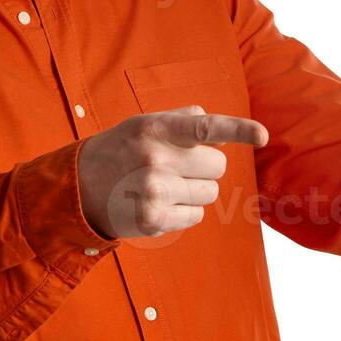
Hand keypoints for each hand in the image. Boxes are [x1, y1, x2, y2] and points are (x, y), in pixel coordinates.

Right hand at [77, 105, 268, 239]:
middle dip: (204, 168)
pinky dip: (184, 212)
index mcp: (155, 129)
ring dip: (195, 191)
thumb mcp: (144, 123)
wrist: (77, 188)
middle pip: (217, 166)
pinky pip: (196, 216)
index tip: (263, 135)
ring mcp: (154, 192)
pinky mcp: (153, 220)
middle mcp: (155, 159)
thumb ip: (184, 120)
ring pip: (210, 193)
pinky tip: (158, 203)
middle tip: (177, 167)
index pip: (204, 127)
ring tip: (164, 186)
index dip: (238, 130)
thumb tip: (221, 136)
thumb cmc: (121, 150)